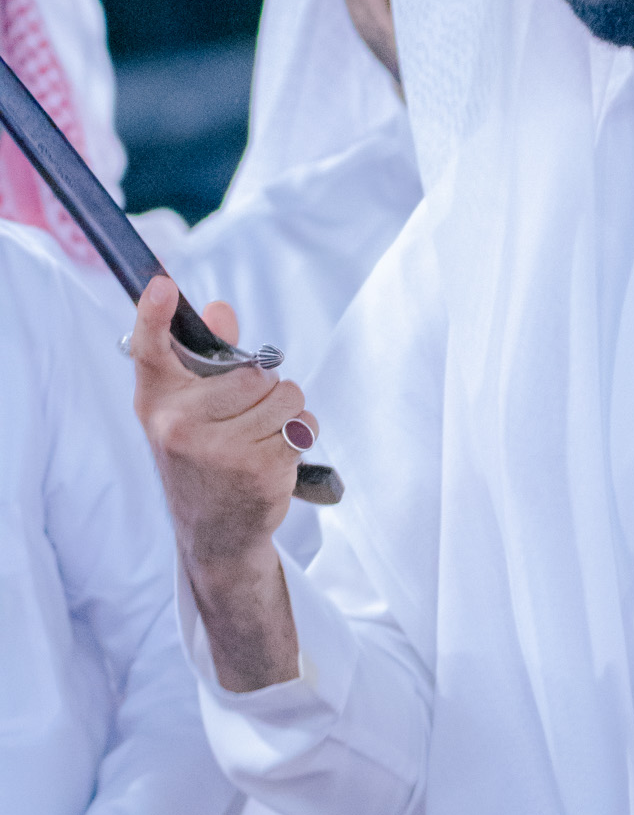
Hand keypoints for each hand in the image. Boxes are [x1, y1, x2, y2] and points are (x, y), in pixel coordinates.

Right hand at [132, 276, 305, 689]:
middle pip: (256, 372)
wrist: (213, 528)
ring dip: (286, 412)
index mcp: (158, 401)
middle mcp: (179, 424)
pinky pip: (302, 426)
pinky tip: (272, 456)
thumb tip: (220, 309)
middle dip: (266, 388)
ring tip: (261, 435)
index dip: (154, 313)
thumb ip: (205, 356)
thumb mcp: (189, 408)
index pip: (149, 349)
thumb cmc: (201, 455)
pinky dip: (298, 435)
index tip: (163, 285)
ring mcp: (217, 451)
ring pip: (286, 396)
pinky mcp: (257, 471)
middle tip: (247, 415)